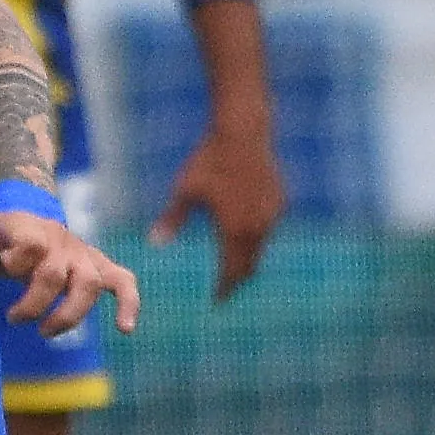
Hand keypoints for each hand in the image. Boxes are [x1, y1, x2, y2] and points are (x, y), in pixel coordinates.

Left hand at [0, 210, 141, 337]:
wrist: (31, 222)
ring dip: (67, 315)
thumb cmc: (2, 238)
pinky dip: (128, 304)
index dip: (16, 261)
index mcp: (31, 229)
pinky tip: (126, 328)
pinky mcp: (100, 269)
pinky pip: (123, 283)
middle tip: (12, 317)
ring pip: (87, 284)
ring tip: (45, 332)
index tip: (3, 266)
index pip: (31, 245)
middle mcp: (61, 243)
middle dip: (32, 304)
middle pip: (53, 275)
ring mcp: (84, 256)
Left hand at [153, 117, 286, 300]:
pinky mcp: (279, 202)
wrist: (243, 132)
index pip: (231, 272)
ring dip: (248, 260)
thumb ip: (172, 219)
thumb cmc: (209, 160)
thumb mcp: (186, 190)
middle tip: (226, 291)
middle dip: (237, 280)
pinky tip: (246, 235)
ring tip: (234, 266)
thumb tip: (154, 243)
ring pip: (261, 249)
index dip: (224, 289)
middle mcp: (257, 228)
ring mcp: (271, 215)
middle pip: (249, 266)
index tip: (216, 302)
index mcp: (234, 230)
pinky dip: (257, 238)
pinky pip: (268, 229)